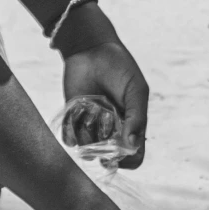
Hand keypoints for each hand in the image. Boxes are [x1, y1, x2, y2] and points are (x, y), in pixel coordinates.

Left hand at [57, 5, 149, 166]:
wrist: (91, 49)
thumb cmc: (119, 68)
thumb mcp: (136, 90)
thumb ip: (137, 118)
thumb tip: (133, 145)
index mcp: (132, 125)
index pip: (134, 155)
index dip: (128, 160)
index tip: (119, 153)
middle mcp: (112, 130)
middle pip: (110, 157)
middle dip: (106, 147)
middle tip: (103, 127)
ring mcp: (92, 127)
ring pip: (89, 149)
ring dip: (89, 133)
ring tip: (92, 108)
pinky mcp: (73, 120)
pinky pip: (71, 138)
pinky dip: (73, 128)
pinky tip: (79, 108)